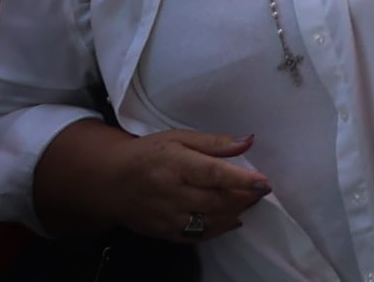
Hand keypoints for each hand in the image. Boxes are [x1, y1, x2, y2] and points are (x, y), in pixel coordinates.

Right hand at [95, 129, 271, 246]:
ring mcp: (165, 216)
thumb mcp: (179, 138)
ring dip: (233, 215)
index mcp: (176, 164)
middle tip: (260, 190)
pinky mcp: (161, 231)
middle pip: (214, 201)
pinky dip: (216, 230)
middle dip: (243, 198)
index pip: (213, 175)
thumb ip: (214, 142)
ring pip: (207, 222)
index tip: (264, 182)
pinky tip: (231, 220)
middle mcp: (170, 193)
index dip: (241, 180)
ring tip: (248, 203)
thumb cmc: (148, 154)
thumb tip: (248, 141)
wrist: (109, 181)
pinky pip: (194, 236)